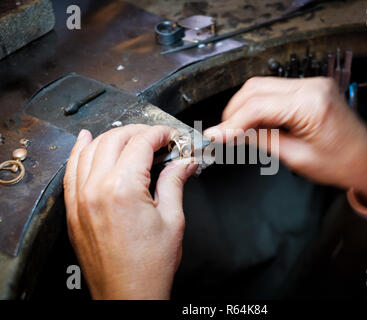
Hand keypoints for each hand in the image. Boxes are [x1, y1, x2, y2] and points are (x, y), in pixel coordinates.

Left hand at [63, 124, 196, 298]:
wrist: (128, 295)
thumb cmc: (149, 266)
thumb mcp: (172, 220)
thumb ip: (175, 182)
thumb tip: (185, 163)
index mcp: (123, 189)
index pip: (140, 143)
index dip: (159, 134)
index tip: (170, 136)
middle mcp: (96, 189)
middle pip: (115, 140)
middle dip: (138, 132)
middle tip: (157, 138)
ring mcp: (80, 199)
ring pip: (90, 149)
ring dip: (112, 137)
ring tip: (130, 137)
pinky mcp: (74, 210)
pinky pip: (71, 170)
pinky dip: (79, 151)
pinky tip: (86, 140)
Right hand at [204, 77, 366, 207]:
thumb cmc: (341, 165)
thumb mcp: (295, 157)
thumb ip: (261, 139)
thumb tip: (231, 134)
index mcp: (311, 104)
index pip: (258, 106)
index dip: (231, 122)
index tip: (214, 136)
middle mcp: (312, 86)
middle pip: (256, 88)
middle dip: (234, 111)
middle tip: (223, 134)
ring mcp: (312, 83)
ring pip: (262, 86)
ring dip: (245, 107)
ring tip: (236, 131)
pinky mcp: (310, 88)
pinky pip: (275, 91)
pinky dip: (259, 105)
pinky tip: (254, 123)